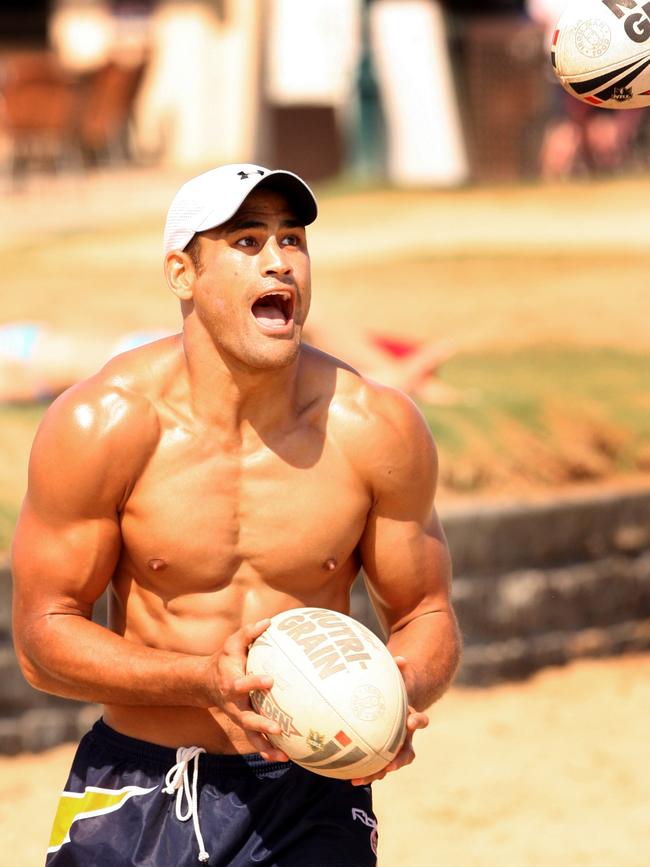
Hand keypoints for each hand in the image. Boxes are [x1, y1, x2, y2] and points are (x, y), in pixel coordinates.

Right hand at [207, 619, 288, 762]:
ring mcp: (238, 717)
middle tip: (279, 728)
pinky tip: (285, 758)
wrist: (207, 682)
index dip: (254, 682)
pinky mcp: (244, 724)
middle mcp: (234, 704)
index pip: (241, 684)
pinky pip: (256, 740)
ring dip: (266, 746)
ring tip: (284, 755)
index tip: (270, 680)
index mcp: (231, 683)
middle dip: (261, 724)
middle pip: (245, 718)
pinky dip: (268, 751)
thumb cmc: (225, 659)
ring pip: (250, 735)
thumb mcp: (233, 643)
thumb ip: (249, 633)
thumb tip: (269, 621)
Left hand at [350, 655, 428, 786]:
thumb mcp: (397, 678)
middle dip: (399, 760)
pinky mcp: (381, 755)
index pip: (420, 721)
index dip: (418, 723)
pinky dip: (365, 773)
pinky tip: (350, 778)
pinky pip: (375, 767)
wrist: (393, 705)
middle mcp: (405, 737)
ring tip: (361, 779)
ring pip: (390, 765)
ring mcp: (394, 749)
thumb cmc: (393, 689)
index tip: (411, 722)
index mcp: (411, 718)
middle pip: (408, 752)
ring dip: (378, 773)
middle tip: (390, 766)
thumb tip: (399, 658)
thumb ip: (397, 670)